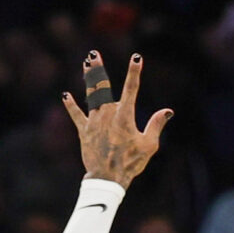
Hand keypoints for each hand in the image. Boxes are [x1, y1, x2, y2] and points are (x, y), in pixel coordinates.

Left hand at [63, 51, 173, 188]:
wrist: (107, 178)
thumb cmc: (131, 162)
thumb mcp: (149, 145)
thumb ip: (156, 125)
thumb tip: (167, 111)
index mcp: (125, 116)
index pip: (131, 88)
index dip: (134, 72)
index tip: (136, 57)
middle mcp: (108, 114)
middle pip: (102, 86)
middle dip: (98, 69)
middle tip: (93, 54)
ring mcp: (94, 121)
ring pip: (90, 95)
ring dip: (88, 79)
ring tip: (86, 64)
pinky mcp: (84, 130)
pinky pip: (76, 115)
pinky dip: (71, 105)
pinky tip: (66, 95)